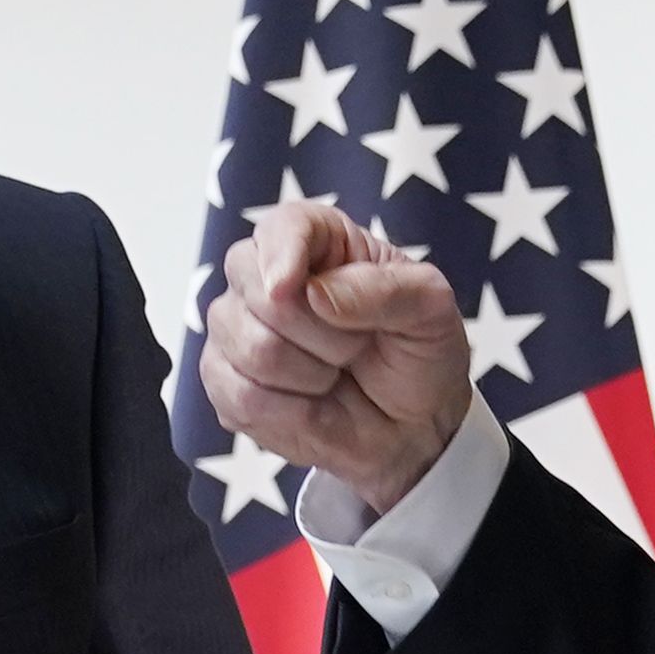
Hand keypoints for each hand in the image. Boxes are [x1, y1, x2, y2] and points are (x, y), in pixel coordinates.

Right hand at [199, 201, 473, 517]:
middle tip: (353, 348)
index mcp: (318, 240)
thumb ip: (386, 291)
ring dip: (309, 376)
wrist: (409, 426)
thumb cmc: (416, 355)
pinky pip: (237, 394)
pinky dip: (286, 411)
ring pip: (251, 349)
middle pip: (260, 294)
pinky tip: (309, 402)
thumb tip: (315, 293)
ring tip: (333, 374)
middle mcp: (266, 276)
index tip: (296, 289)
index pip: (283, 227)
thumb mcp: (431, 310)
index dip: (284, 255)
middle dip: (321, 335)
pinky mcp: (223, 379)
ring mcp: (236, 328)